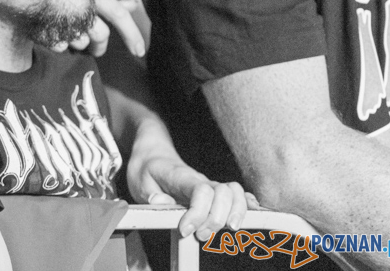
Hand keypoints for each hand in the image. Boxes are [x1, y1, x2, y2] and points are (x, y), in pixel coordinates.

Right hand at [56, 0, 144, 57]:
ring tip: (63, 27)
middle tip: (96, 49)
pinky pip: (60, 47)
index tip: (139, 51)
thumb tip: (134, 5)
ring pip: (81, 42)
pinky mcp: (46, 31)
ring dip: (76, 40)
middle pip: (101, 34)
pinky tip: (52, 30)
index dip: (132, 33)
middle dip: (100, 45)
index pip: (118, 13)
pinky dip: (59, 43)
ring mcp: (61, 19)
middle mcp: (78, 5)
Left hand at [130, 159, 256, 242]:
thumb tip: (162, 203)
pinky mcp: (215, 192)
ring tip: (223, 231)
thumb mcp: (139, 180)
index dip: (198, 213)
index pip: (200, 191)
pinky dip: (247, 206)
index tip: (185, 230)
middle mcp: (200, 179)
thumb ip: (150, 193)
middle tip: (200, 235)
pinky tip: (250, 217)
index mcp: (180, 176)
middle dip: (216, 219)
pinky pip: (238, 194)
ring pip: (235, 193)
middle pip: (223, 194)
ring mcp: (210, 185)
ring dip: (235, 214)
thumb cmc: (146, 169)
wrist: (153, 154)